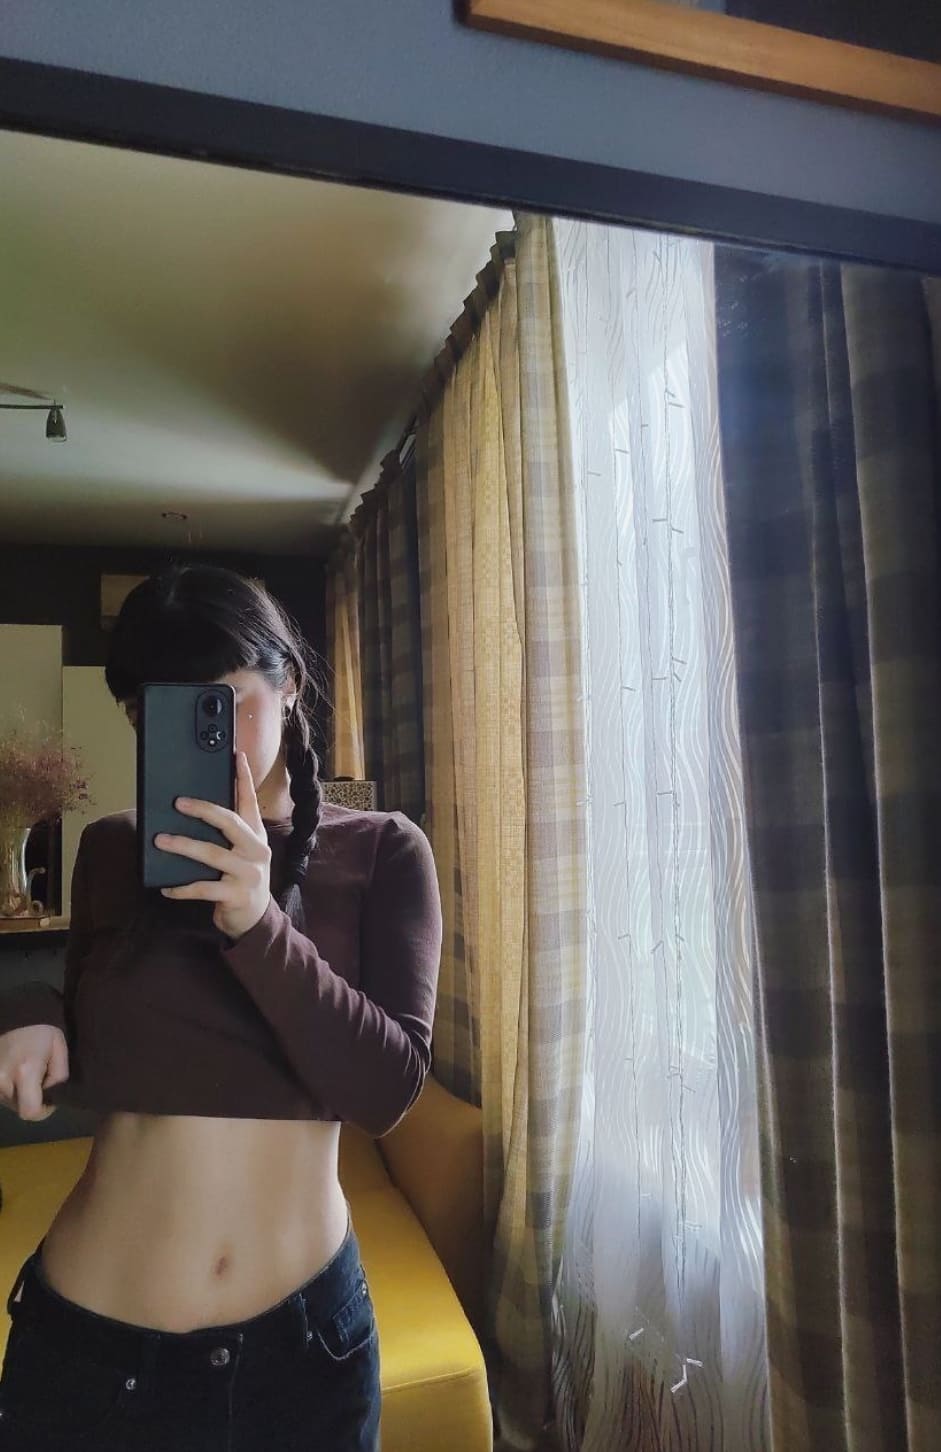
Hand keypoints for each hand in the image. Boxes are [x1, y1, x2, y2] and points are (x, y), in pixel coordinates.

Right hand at [0, 1023, 67, 1120]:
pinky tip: (15, 1073)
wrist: (12, 1017)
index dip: (43, 1111)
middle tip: (39, 1081)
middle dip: (32, 1101)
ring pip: (10, 1103)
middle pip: (20, 1109)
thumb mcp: (59, 1049)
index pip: (30, 1112)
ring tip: (26, 1073)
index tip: (49, 1098)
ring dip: (20, 1095)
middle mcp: (3, 1080)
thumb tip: (52, 1096)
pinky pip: (2, 1094)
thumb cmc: (39, 1031)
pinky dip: (10, 1089)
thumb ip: (59, 1076)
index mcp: (25, 1072)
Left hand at [156, 751, 272, 940]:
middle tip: (178, 803)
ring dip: (184, 846)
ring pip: (212, 854)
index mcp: (256, 835)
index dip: (244, 778)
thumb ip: (229, 834)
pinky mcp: (235, 895)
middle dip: (203, 810)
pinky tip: (166, 888)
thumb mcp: (243, 852)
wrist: (255, 919)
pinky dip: (182, 889)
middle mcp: (256, 850)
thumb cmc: (241, 878)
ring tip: (161, 841)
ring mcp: (247, 873)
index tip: (237, 755)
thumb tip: (195, 810)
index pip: (250, 801)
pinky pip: (203, 888)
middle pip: (230, 822)